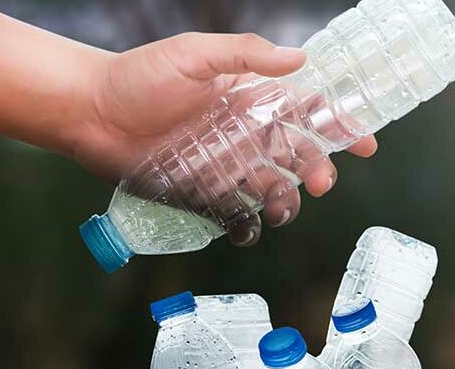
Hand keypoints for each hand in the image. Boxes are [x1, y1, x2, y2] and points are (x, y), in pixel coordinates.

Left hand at [71, 32, 377, 243]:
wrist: (90, 113)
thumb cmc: (138, 76)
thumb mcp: (193, 55)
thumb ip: (245, 56)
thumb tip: (299, 59)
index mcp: (251, 100)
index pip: (308, 113)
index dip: (340, 128)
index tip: (365, 143)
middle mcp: (246, 136)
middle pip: (298, 160)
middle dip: (317, 172)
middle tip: (319, 183)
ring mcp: (227, 169)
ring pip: (273, 194)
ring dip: (284, 204)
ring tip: (276, 207)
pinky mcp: (204, 197)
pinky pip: (236, 219)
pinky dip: (245, 228)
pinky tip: (244, 226)